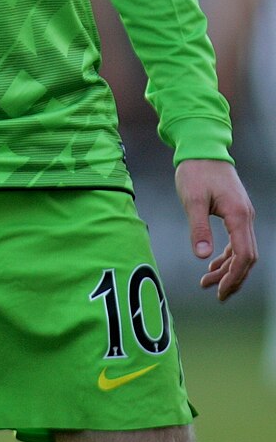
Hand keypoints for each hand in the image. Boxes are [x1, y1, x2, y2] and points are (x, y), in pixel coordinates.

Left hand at [175, 159, 257, 299]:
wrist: (202, 147)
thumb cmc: (196, 171)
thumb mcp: (192, 199)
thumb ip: (198, 228)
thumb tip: (201, 256)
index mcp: (238, 215)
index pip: (244, 256)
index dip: (234, 277)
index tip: (220, 292)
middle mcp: (246, 216)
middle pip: (247, 257)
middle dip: (233, 278)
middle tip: (216, 294)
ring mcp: (243, 214)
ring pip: (242, 250)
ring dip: (228, 268)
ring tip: (208, 282)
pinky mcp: (236, 212)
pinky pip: (237, 240)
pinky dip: (227, 255)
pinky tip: (213, 264)